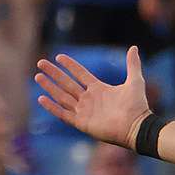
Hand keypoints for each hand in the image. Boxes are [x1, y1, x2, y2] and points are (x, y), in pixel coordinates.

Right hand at [36, 46, 152, 147]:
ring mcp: (85, 111)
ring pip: (62, 97)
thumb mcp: (135, 81)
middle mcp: (90, 99)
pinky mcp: (82, 123)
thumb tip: (134, 48)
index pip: (80, 74)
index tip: (58, 56)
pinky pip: (63, 113)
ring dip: (50, 87)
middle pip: (67, 83)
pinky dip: (52, 107)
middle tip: (41, 63)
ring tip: (38, 76)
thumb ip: (132, 64)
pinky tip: (41, 98)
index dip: (70, 65)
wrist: (136, 126)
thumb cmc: (137, 106)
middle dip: (54, 73)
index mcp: (99, 89)